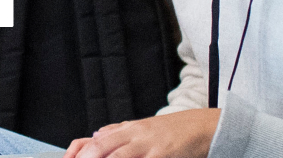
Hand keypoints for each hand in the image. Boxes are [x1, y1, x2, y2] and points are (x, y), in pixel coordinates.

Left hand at [63, 108, 220, 157]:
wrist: (203, 127)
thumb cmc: (173, 130)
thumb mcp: (144, 128)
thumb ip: (119, 132)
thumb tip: (95, 134)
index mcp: (128, 130)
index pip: (96, 141)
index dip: (79, 152)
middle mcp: (135, 135)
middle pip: (103, 146)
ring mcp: (149, 146)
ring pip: (119, 155)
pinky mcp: (164, 155)